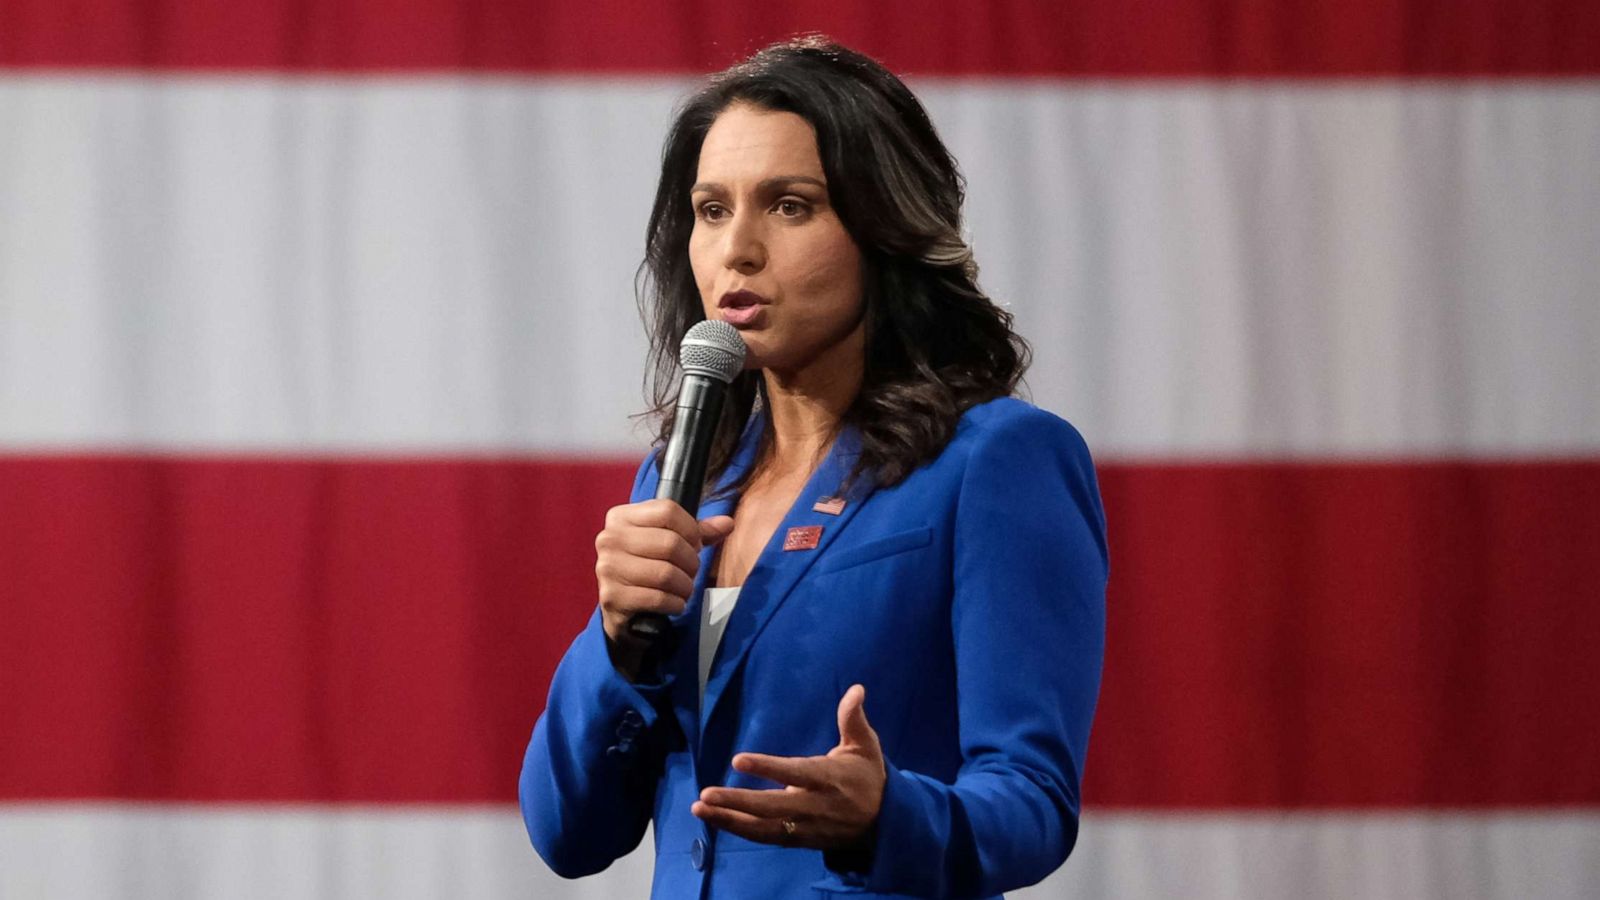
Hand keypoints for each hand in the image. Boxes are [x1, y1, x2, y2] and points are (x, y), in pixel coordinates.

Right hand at [595, 498, 732, 677]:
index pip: (668, 510)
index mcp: (621, 517)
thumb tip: (727, 524)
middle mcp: (609, 539)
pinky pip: (658, 598)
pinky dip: (675, 604)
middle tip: (690, 572)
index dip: (691, 530)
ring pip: (666, 573)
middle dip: (691, 562)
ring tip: (683, 589)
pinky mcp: (612, 597)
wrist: (622, 609)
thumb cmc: (648, 568)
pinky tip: (674, 603)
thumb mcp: (669, 543)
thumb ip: (697, 532)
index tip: (694, 544)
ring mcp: (607, 568)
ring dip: (685, 586)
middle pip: (670, 543)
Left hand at [692, 684, 885, 849]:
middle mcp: (813, 805)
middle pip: (771, 807)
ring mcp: (804, 826)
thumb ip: (854, 719)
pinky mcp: (798, 839)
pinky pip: (765, 837)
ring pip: (763, 827)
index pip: (794, 773)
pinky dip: (739, 829)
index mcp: (828, 778)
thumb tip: (856, 689)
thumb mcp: (866, 746)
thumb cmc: (867, 777)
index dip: (767, 768)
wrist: (884, 824)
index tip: (738, 760)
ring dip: (729, 820)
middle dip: (737, 802)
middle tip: (705, 794)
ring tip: (699, 808)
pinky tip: (715, 818)